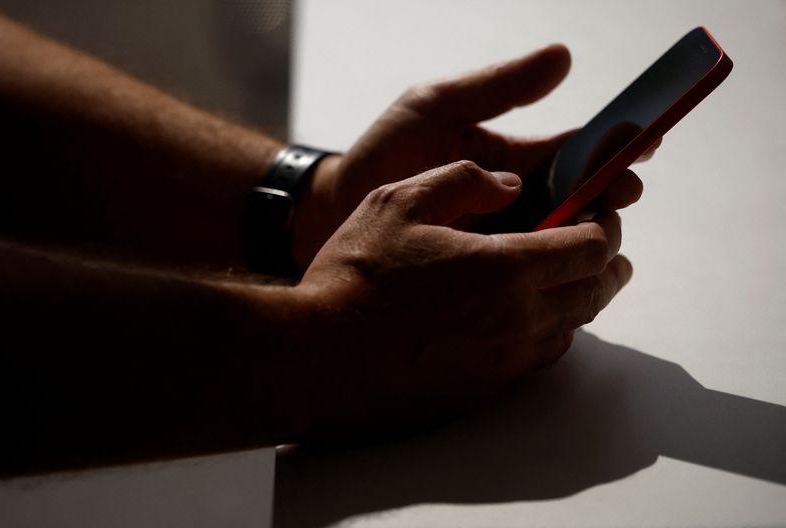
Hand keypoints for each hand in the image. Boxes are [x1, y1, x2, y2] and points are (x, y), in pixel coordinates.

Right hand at [277, 161, 631, 440]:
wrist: (316, 359)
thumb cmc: (352, 279)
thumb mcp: (398, 201)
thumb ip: (462, 179)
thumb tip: (510, 185)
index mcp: (505, 268)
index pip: (590, 247)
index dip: (604, 223)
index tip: (599, 211)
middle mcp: (517, 320)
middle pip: (594, 291)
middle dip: (608, 262)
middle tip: (603, 244)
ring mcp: (503, 362)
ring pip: (572, 327)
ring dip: (581, 297)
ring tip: (571, 278)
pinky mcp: (484, 390)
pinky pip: (539, 357)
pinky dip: (550, 329)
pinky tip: (528, 316)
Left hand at [292, 44, 648, 269]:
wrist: (334, 211)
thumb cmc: (384, 154)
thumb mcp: (437, 106)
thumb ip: (498, 88)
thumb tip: (564, 56)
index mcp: (513, 158)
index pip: (576, 151)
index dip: (612, 145)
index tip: (643, 139)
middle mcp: (516, 201)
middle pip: (579, 200)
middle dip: (606, 196)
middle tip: (619, 193)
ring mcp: (501, 240)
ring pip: (559, 240)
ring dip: (583, 236)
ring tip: (596, 232)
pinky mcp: (483, 273)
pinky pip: (526, 273)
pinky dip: (548, 270)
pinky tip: (562, 271)